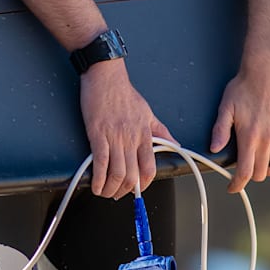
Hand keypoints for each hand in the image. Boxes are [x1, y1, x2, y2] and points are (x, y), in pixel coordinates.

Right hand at [79, 61, 175, 199]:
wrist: (106, 75)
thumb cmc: (124, 92)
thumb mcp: (148, 112)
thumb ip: (161, 131)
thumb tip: (175, 144)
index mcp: (144, 134)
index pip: (149, 168)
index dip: (144, 184)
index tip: (136, 190)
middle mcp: (131, 138)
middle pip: (132, 176)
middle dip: (124, 191)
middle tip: (117, 194)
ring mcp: (114, 137)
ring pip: (117, 173)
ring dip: (110, 189)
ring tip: (105, 192)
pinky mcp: (97, 134)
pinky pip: (100, 163)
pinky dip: (97, 179)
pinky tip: (95, 185)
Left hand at [210, 58, 269, 193]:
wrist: (267, 70)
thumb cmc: (244, 87)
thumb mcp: (226, 107)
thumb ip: (220, 130)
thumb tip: (214, 149)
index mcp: (250, 136)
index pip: (245, 172)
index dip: (237, 184)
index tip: (231, 187)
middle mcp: (267, 139)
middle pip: (260, 174)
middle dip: (248, 177)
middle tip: (239, 172)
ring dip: (263, 169)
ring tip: (253, 163)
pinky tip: (269, 155)